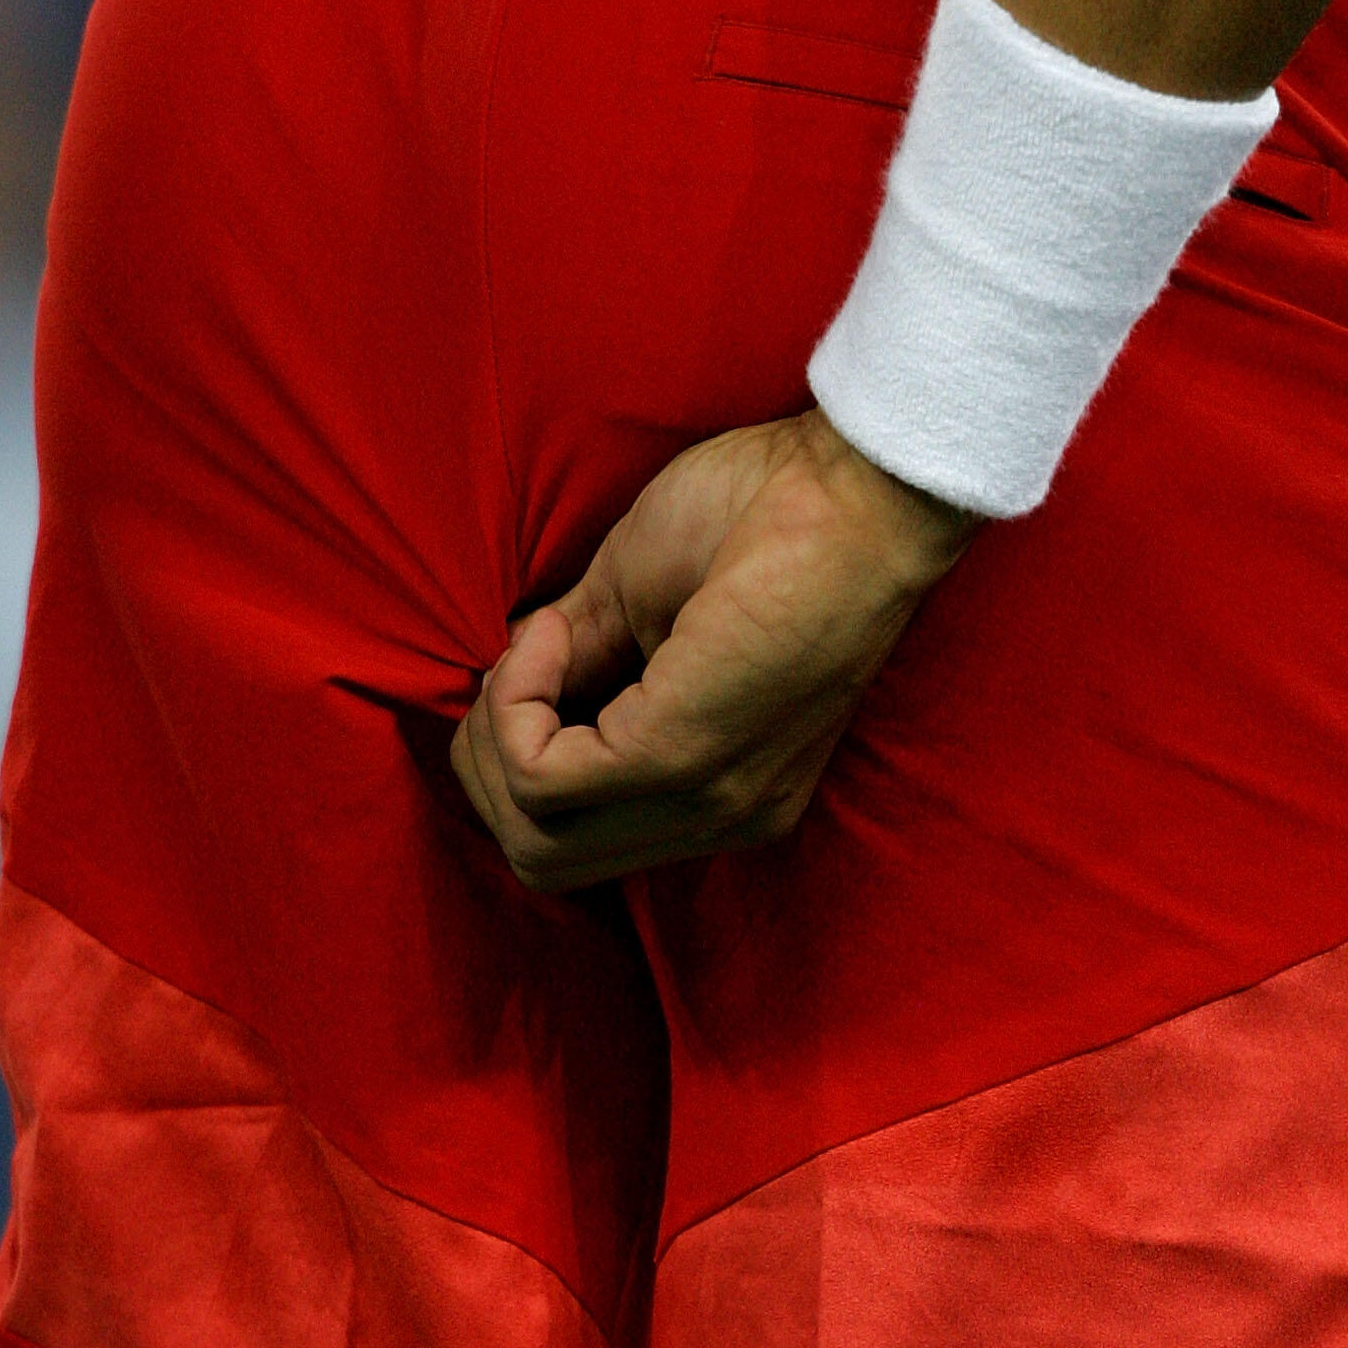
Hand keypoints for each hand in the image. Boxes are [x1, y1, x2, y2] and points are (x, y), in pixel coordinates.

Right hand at [451, 409, 975, 886]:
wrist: (856, 484)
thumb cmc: (761, 514)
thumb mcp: (637, 598)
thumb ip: (578, 664)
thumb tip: (506, 695)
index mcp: (727, 790)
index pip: (577, 841)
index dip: (521, 750)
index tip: (548, 649)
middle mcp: (725, 816)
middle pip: (545, 862)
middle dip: (491, 765)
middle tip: (519, 668)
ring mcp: (709, 799)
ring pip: (537, 841)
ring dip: (501, 738)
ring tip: (543, 645)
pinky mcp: (684, 755)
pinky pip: (543, 777)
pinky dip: (517, 704)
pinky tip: (556, 633)